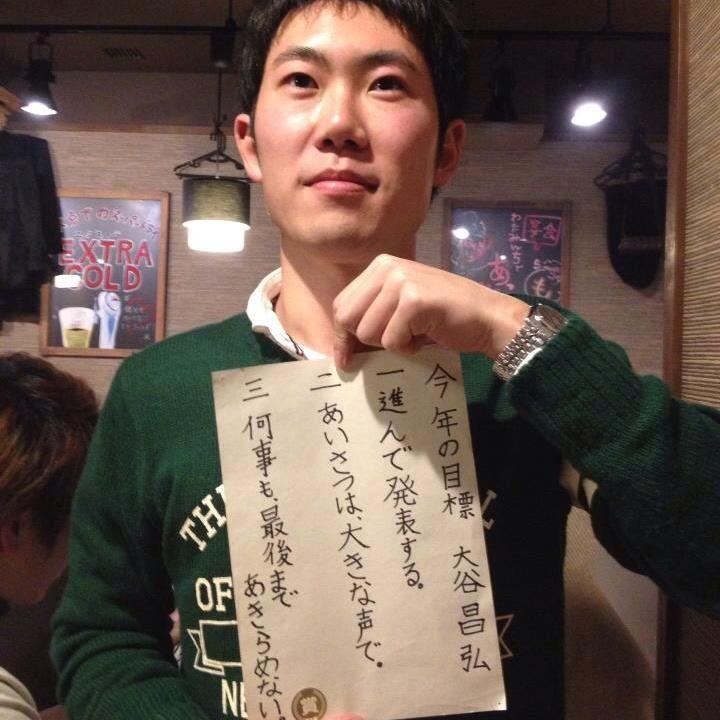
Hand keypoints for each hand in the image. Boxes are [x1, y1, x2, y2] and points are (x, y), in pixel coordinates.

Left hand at [332, 254, 528, 368]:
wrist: (488, 316)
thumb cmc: (443, 317)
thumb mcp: (400, 310)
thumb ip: (370, 319)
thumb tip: (339, 354)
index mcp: (380, 265)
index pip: (341, 306)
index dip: (344, 335)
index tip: (349, 357)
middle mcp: (386, 267)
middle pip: (347, 319)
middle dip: (366, 340)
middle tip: (396, 339)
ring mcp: (400, 281)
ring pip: (366, 332)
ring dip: (390, 344)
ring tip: (415, 333)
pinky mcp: (414, 301)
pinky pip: (391, 341)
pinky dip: (408, 348)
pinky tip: (426, 335)